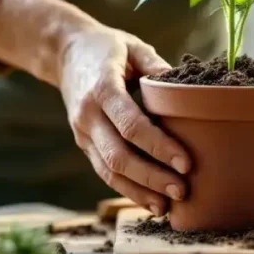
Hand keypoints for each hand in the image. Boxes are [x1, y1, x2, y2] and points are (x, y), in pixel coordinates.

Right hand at [58, 24, 190, 216]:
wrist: (64, 52)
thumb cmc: (108, 48)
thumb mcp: (133, 46)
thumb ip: (158, 67)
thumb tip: (189, 91)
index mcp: (102, 88)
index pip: (131, 125)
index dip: (159, 147)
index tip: (185, 163)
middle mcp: (87, 115)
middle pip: (119, 156)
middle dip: (152, 177)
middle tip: (182, 191)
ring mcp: (82, 133)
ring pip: (108, 171)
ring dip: (138, 192)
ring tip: (167, 207)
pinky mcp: (83, 144)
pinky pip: (104, 172)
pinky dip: (126, 190)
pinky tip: (149, 201)